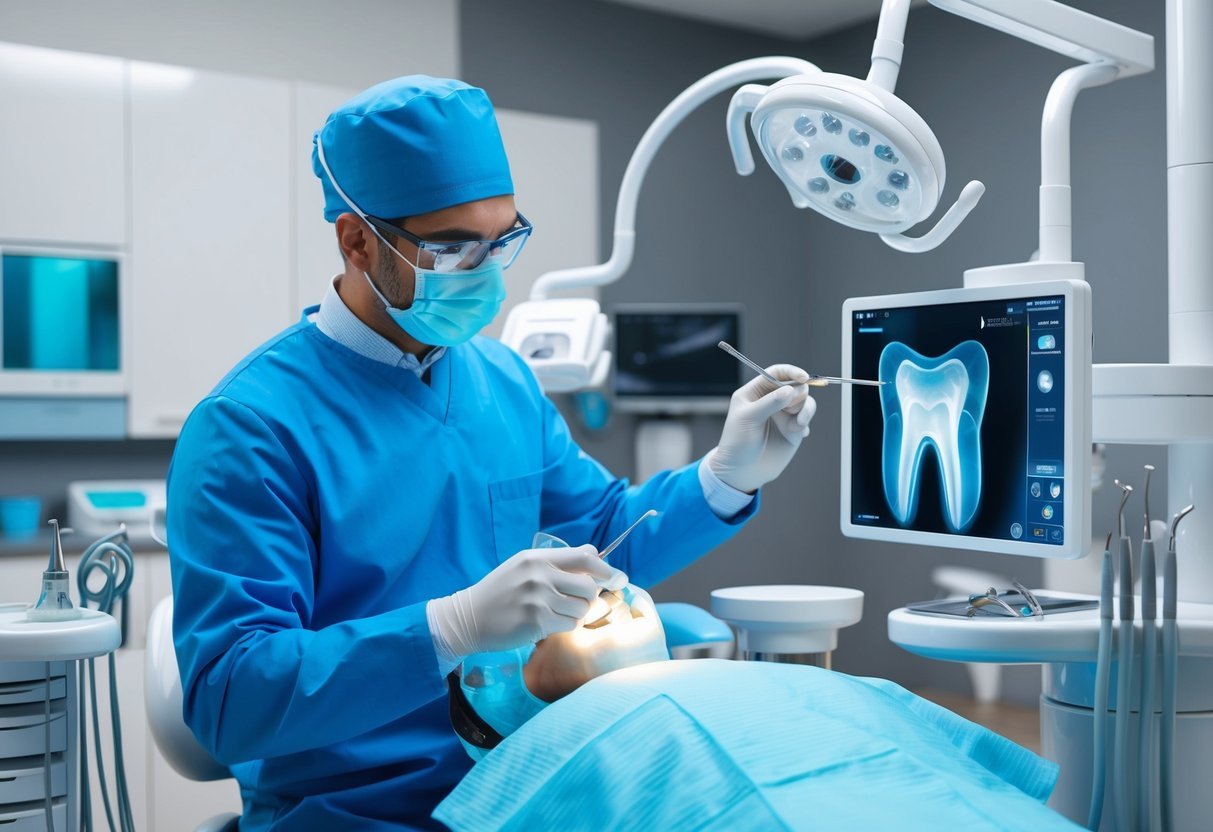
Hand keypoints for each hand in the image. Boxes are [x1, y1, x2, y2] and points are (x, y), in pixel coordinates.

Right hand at [429, 546, 627, 657]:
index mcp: (537, 558)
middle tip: (576, 602)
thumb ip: (558, 560)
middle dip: (589, 597)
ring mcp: (537, 599)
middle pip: (588, 586)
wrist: (468, 617)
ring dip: (575, 615)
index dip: (605, 568)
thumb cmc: (500, 591)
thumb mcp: (524, 566)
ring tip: (555, 613)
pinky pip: (568, 626)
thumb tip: (594, 552)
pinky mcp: (536, 622)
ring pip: (581, 609)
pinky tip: (545, 624)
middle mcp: (539, 575)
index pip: (583, 557)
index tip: (617, 577)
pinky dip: (563, 627)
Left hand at [709, 364, 816, 492]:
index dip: (791, 372)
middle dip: (799, 394)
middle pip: (795, 385)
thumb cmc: (737, 443)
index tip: (803, 377)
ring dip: (806, 409)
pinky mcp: (793, 428)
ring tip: (798, 425)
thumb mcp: (749, 419)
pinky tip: (796, 434)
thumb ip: (770, 402)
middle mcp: (771, 400)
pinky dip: (805, 423)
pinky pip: (807, 417)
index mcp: (755, 392)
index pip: (776, 373)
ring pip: (805, 400)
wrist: (742, 471)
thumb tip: (791, 389)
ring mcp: (783, 414)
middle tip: (792, 408)